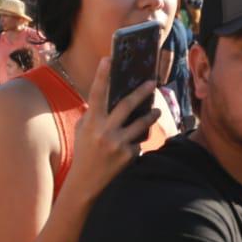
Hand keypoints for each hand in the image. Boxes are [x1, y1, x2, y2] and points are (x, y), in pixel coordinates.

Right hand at [66, 57, 160, 198]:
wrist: (85, 183)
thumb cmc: (84, 151)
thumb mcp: (84, 130)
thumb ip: (95, 115)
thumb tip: (114, 98)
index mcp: (91, 122)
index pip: (97, 94)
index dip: (102, 75)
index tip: (108, 59)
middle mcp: (104, 132)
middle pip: (127, 106)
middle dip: (141, 92)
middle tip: (152, 83)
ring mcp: (117, 144)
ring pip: (141, 124)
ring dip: (151, 115)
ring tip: (157, 111)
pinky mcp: (128, 156)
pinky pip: (139, 141)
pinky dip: (138, 139)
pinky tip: (137, 141)